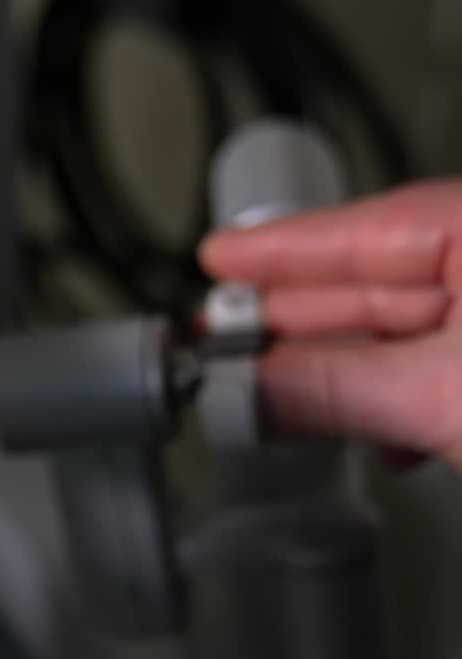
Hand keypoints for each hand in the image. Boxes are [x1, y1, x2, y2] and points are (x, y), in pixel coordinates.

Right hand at [200, 180, 461, 469]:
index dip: (286, 247)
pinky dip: (401, 399)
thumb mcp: (445, 399)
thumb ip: (333, 390)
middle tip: (224, 337)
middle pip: (387, 281)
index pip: (377, 227)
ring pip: (414, 333)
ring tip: (273, 390)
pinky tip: (374, 431)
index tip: (220, 257)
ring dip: (345, 372)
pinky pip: (449, 369)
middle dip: (302, 321)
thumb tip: (242, 391)